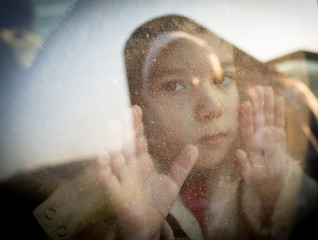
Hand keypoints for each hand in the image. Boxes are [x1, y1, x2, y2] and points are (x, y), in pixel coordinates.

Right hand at [96, 105, 197, 238]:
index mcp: (142, 162)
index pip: (139, 140)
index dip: (137, 125)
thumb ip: (181, 166)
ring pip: (116, 157)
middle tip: (126, 111)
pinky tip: (103, 155)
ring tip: (113, 125)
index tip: (137, 109)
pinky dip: (103, 168)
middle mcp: (130, 167)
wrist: (148, 225)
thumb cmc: (157, 203)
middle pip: (127, 144)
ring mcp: (122, 178)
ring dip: (113, 142)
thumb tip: (194, 147)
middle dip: (126, 128)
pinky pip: (107, 179)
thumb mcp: (173, 183)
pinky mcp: (116, 193)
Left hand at [236, 86, 287, 219]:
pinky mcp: (278, 137)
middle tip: (256, 88)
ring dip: (267, 103)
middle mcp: (258, 138)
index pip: (247, 128)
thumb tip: (238, 152)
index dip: (246, 116)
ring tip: (267, 89)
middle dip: (257, 104)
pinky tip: (279, 99)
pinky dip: (279, 111)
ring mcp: (269, 136)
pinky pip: (279, 122)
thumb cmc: (258, 182)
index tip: (245, 103)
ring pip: (268, 117)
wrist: (269, 185)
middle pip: (257, 118)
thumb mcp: (250, 176)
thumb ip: (244, 165)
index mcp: (250, 146)